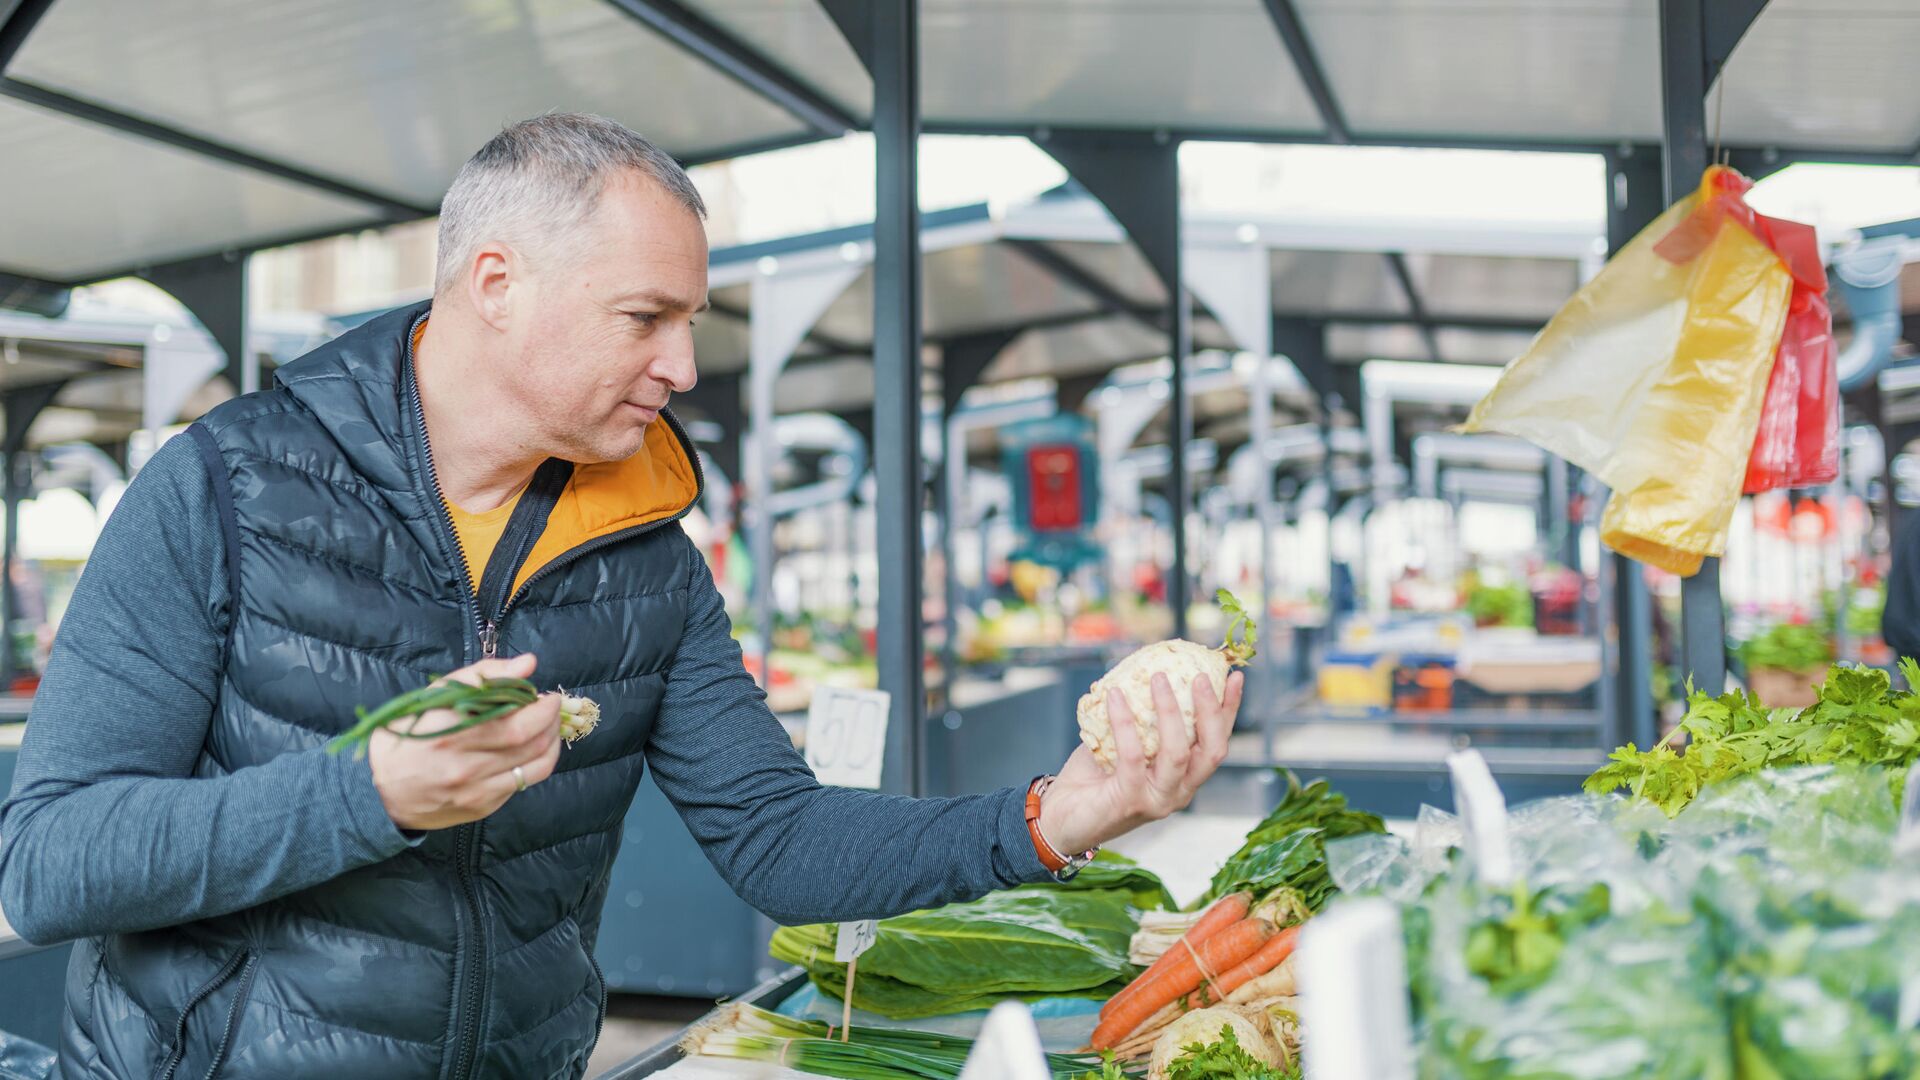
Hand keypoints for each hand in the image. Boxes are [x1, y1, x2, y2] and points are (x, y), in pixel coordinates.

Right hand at [368, 653, 562, 830]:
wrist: (381, 792)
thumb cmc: (409, 735)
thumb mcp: (435, 696)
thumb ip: (483, 677)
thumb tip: (528, 664)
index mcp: (448, 732)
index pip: (513, 721)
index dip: (540, 708)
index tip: (544, 696)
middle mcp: (463, 765)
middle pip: (529, 742)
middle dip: (551, 721)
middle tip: (552, 708)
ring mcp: (474, 790)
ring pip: (536, 766)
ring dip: (552, 742)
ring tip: (549, 727)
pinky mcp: (481, 807)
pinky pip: (523, 783)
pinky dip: (536, 762)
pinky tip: (532, 749)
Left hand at [1037, 670, 1243, 856]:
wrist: (1058, 818)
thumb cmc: (1092, 777)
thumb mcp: (1123, 743)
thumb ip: (1141, 719)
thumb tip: (1145, 668)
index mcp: (1184, 778)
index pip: (1216, 742)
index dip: (1229, 710)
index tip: (1235, 676)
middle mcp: (1179, 792)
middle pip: (1212, 751)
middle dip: (1211, 710)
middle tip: (1200, 676)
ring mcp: (1158, 800)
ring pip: (1178, 753)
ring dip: (1170, 711)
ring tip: (1157, 678)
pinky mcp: (1130, 801)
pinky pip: (1133, 755)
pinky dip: (1124, 722)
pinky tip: (1115, 696)